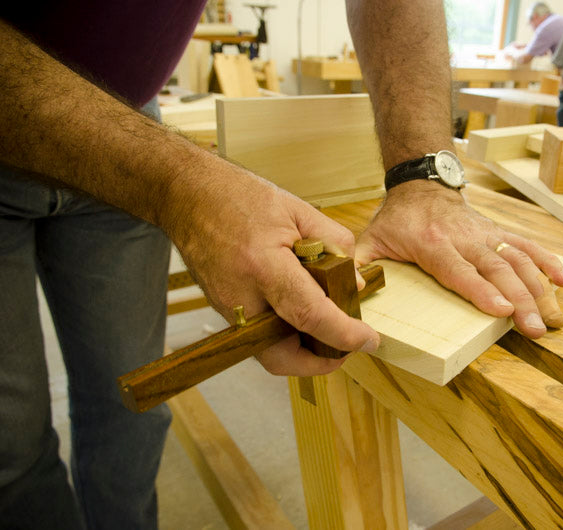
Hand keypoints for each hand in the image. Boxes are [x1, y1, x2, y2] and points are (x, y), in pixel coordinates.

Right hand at [167, 168, 379, 375]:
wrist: (188, 196)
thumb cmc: (240, 197)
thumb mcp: (298, 210)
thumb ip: (334, 245)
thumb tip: (354, 283)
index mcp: (263, 265)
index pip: (309, 315)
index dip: (344, 334)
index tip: (369, 340)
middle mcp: (240, 295)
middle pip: (282, 355)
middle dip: (319, 362)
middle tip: (345, 347)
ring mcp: (227, 309)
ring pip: (269, 353)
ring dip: (302, 351)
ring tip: (328, 328)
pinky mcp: (223, 312)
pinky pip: (258, 337)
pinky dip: (284, 335)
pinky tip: (302, 316)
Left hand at [354, 180, 562, 338]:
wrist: (422, 183)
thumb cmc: (397, 219)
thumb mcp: (371, 239)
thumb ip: (360, 264)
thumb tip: (353, 291)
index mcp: (433, 244)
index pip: (460, 271)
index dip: (482, 291)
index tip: (503, 310)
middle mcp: (465, 238)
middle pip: (498, 270)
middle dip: (521, 301)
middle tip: (536, 329)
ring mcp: (486, 235)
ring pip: (519, 260)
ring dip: (539, 289)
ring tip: (555, 318)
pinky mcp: (498, 233)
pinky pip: (527, 246)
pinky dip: (548, 262)